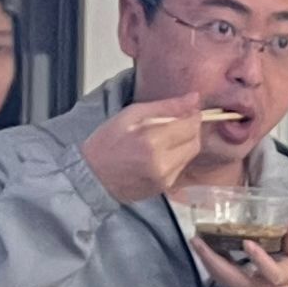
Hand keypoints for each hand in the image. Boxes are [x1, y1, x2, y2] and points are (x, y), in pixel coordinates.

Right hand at [80, 95, 214, 208]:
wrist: (92, 177)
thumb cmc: (106, 144)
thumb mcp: (131, 115)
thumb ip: (166, 106)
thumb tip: (193, 98)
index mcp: (152, 142)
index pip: (190, 126)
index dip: (192, 115)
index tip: (186, 110)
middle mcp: (162, 164)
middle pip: (195, 142)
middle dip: (190, 129)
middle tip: (176, 122)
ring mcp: (165, 179)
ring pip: (190, 155)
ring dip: (184, 143)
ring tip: (164, 137)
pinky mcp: (164, 188)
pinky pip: (181, 167)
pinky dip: (177, 156)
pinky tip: (160, 152)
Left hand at [192, 227, 287, 286]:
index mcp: (281, 282)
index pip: (271, 272)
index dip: (259, 258)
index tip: (248, 243)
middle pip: (230, 278)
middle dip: (210, 257)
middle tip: (196, 239)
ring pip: (223, 280)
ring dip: (209, 262)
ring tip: (199, 244)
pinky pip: (226, 283)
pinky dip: (216, 268)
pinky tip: (210, 256)